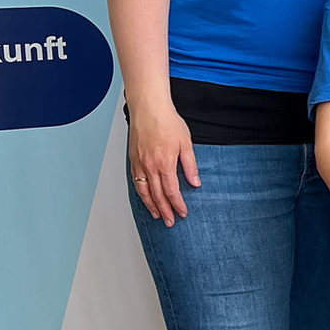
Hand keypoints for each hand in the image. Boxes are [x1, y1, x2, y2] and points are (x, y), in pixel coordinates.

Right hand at [128, 100, 199, 225]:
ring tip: (158, 215)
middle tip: (170, 222)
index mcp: (165, 163)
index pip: (172, 191)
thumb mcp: (186, 143)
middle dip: (165, 210)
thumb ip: (190, 165)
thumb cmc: (168, 122)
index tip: (183, 213)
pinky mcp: (133, 159)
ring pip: (144, 190)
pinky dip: (140, 193)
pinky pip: (136, 181)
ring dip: (151, 205)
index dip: (178, 204)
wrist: (148, 108)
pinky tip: (145, 197)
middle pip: (157, 195)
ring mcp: (139, 163)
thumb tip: (195, 183)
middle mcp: (149, 166)